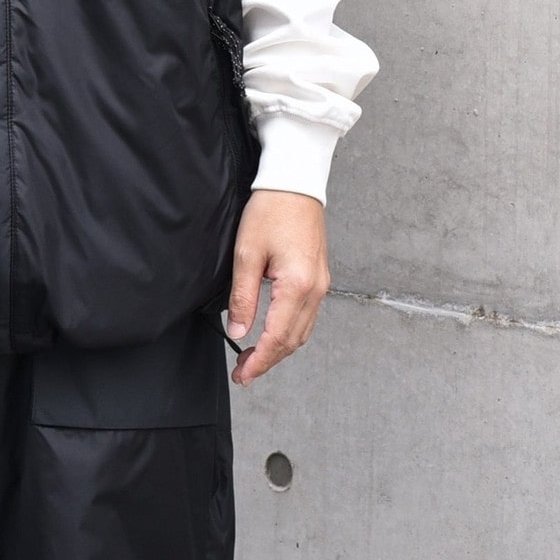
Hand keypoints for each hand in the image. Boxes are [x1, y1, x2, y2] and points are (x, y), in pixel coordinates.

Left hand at [226, 189, 329, 386]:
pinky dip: (289, 332)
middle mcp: (315, 290)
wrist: (294, 184)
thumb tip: (238, 330)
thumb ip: (243, 297)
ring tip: (252, 357)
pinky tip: (271, 334)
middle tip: (242, 372)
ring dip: (278, 349)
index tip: (242, 375)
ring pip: (302, 332)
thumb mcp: (246, 254)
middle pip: (293, 341)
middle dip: (267, 361)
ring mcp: (321, 285)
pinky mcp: (319, 278)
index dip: (258, 361)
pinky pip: (307, 316)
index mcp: (297, 286)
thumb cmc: (270, 211)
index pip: (277, 337)